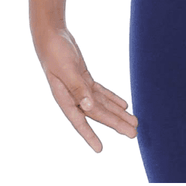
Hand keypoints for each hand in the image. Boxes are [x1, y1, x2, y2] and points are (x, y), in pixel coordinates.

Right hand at [32, 25, 137, 152]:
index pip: (81, 120)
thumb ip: (77, 88)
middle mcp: (74, 96)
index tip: (99, 150)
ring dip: (118, 113)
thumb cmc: (55, 52)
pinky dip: (112, 98)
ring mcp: (80, 88)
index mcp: (65, 98)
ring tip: (133, 122)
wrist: (51, 36)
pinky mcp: (84, 78)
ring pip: (102, 104)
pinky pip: (101, 92)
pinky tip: (123, 105)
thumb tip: (87, 108)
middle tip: (133, 134)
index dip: (90, 135)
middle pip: (98, 113)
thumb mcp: (66, 69)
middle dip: (116, 123)